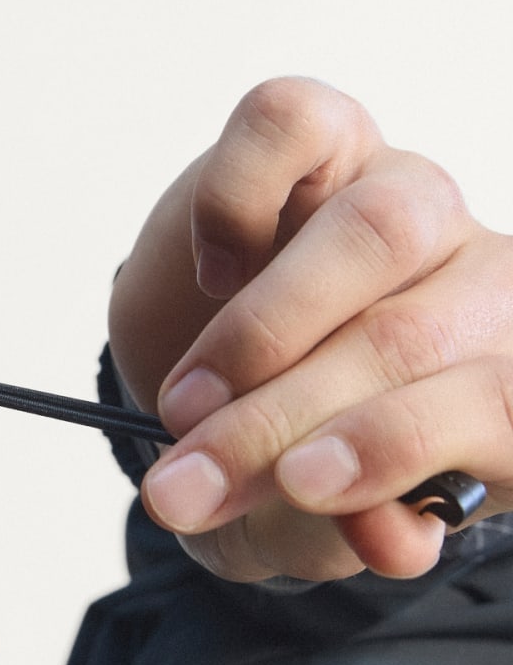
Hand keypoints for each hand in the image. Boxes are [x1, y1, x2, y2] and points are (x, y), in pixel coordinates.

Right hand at [108, 76, 512, 582]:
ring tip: (185, 402)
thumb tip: (389, 538)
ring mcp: (410, 199)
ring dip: (263, 329)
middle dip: (275, 417)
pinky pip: (294, 125)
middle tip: (185, 481)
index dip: (394, 444)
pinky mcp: (328, 136)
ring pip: (378, 226)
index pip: (490, 405)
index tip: (298, 485)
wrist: (210, 386)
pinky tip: (216, 270)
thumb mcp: (309, 526)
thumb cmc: (281, 456)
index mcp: (509, 391)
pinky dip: (237, 201)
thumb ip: (354, 533)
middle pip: (409, 335)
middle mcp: (484, 286)